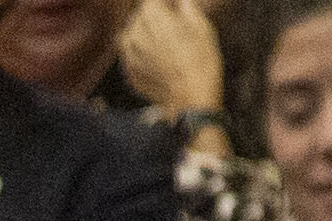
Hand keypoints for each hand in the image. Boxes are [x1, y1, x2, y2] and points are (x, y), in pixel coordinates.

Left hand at [115, 0, 224, 122]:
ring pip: (128, 36)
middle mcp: (137, 35)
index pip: (149, 2)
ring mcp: (130, 56)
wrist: (191, 101)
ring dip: (139, 35)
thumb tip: (182, 2)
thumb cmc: (201, 64)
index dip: (161, 4)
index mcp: (154, 19)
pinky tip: (152, 59)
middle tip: (168, 27)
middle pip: (138, 18)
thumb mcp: (203, 30)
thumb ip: (189, 10)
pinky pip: (128, 57)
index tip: (171, 9)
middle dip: (151, 18)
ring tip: (156, 41)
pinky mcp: (130, 74)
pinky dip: (137, 54)